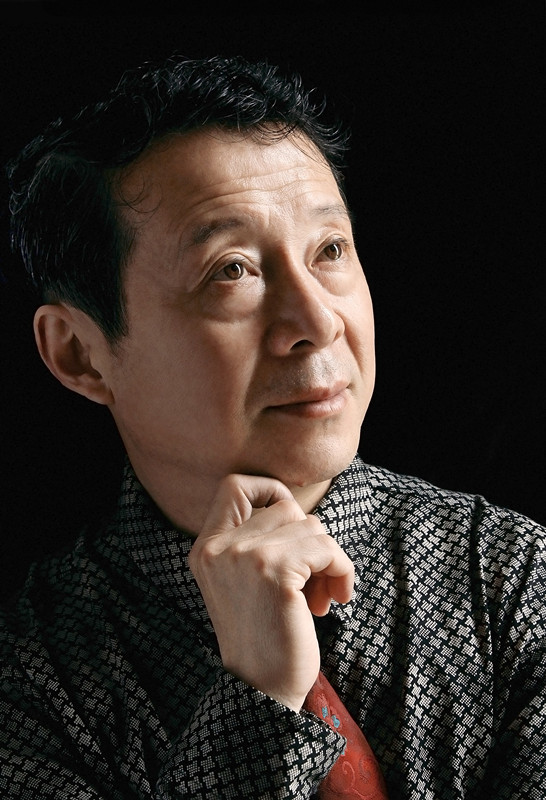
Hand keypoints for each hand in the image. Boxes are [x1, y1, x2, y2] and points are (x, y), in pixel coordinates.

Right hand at [188, 474, 353, 710]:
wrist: (262, 690)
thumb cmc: (263, 635)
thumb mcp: (242, 580)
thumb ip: (257, 541)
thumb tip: (300, 510)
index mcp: (206, 548)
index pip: (234, 485)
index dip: (270, 491)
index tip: (291, 526)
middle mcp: (219, 547)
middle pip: (286, 508)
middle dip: (311, 540)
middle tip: (315, 579)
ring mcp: (245, 556)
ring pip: (312, 527)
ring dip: (329, 560)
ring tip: (321, 596)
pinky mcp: (276, 572)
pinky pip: (327, 548)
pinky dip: (341, 570)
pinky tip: (335, 600)